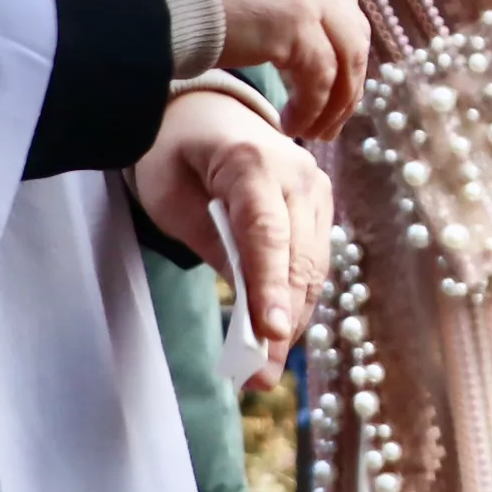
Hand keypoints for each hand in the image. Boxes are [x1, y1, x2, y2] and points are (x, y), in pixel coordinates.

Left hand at [135, 86, 331, 368]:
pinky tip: (276, 334)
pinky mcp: (320, 206)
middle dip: (282, 321)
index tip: (271, 333)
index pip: (265, 233)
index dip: (269, 286)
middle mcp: (298, 173)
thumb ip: (210, 243)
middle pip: (298, 259)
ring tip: (264, 371)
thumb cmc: (175, 154)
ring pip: (312, 268)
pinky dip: (295, 299)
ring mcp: (316, 188)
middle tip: (259, 378)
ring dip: (292, 318)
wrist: (206, 113)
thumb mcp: (171, 197)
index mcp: (252, 161)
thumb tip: (246, 302)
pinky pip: (312, 262)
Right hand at [168, 0, 367, 139]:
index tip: (325, 78)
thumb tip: (241, 15)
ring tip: (314, 132)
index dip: (332, 42)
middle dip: (346, 75)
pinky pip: (321, 78)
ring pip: (346, 55)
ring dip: (336, 99)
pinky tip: (291, 127)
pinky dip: (313, 107)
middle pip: (350, 27)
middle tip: (331, 114)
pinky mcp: (295, 26)